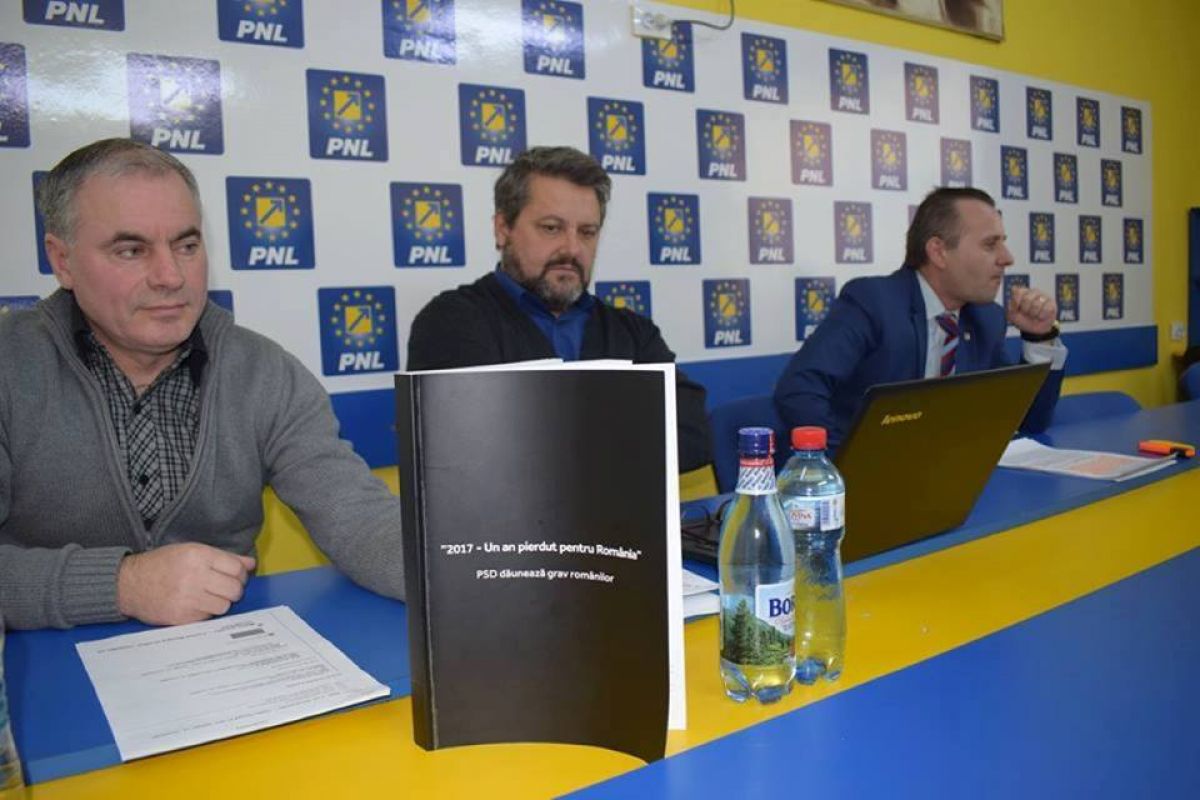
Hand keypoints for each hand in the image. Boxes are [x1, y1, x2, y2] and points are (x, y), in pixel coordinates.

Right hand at [116, 542, 256, 625]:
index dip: (240, 574)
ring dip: (220, 602)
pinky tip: (193, 605)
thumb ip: (224, 558)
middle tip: (223, 589)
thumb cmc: (162, 565)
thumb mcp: (191, 551)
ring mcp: (188, 598)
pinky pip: (208, 617)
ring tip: (207, 597)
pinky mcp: (181, 617)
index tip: (235, 577)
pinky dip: (205, 612)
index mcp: (198, 556)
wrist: (128, 584)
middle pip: (234, 589)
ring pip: (224, 606)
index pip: (237, 568)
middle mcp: (194, 576)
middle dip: (233, 590)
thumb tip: (250, 564)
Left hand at [1006, 286, 1056, 335]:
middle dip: (1025, 310)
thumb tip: (1014, 288)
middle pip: (1027, 298)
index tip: (1017, 309)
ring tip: (1034, 315)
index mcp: (1022, 292)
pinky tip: (1041, 316)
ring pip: (1037, 304)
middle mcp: (1033, 292)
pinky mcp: (1052, 303)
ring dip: (1033, 314)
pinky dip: (1041, 316)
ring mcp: (1044, 296)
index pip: (1018, 292)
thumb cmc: (1022, 320)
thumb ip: (1011, 304)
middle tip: (1026, 313)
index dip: (1016, 303)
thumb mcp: (1012, 315)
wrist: (1034, 330)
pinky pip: (1046, 309)